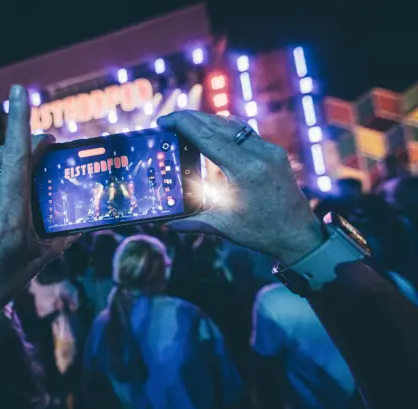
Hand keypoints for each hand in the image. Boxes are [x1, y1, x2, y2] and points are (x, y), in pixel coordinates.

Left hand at [0, 85, 76, 357]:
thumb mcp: (37, 260)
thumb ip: (62, 237)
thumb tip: (84, 223)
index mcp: (8, 211)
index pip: (17, 156)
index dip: (19, 120)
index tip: (20, 91)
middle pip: (5, 157)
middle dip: (25, 145)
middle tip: (45, 145)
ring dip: (7, 163)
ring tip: (23, 172)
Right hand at [158, 111, 322, 264]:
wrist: (299, 235)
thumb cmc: (262, 233)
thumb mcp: (223, 225)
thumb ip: (193, 221)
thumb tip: (167, 222)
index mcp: (245, 170)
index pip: (207, 136)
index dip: (183, 124)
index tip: (163, 121)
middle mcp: (260, 154)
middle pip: (217, 124)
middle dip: (190, 118)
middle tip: (168, 121)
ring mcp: (269, 150)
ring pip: (232, 124)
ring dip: (207, 121)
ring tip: (184, 124)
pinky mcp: (274, 152)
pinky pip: (244, 132)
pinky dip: (223, 129)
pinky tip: (210, 132)